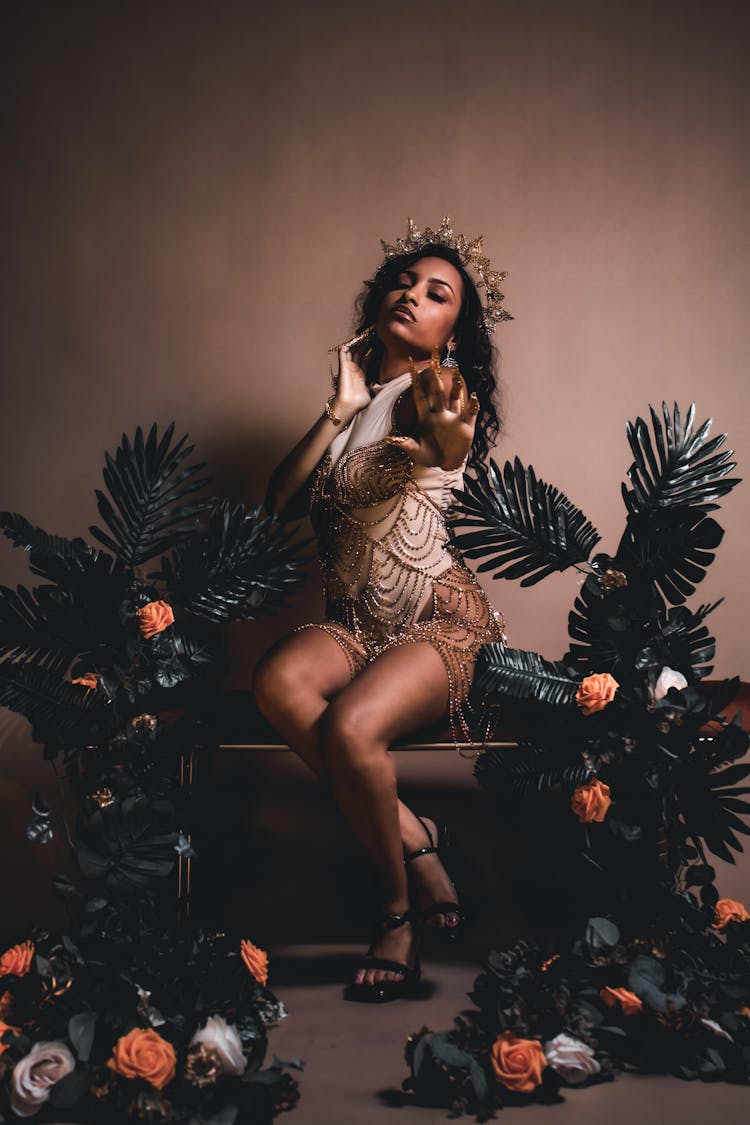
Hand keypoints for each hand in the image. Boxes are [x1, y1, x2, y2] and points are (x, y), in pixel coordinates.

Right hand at [330, 344, 370, 423]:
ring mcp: (349, 368)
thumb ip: (377, 389)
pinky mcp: (343, 368)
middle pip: (359, 354)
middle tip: (370, 336)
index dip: (370, 352)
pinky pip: (342, 356)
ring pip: (351, 353)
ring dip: (355, 345)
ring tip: (361, 336)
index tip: (376, 344)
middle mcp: (355, 370)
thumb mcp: (371, 393)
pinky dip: (344, 349)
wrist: (350, 405)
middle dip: (364, 346)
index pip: (366, 360)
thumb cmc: (359, 402)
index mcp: (362, 375)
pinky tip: (348, 343)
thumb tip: (387, 390)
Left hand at [387, 352, 478, 470]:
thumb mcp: (417, 452)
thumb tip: (390, 439)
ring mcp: (454, 419)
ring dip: (456, 385)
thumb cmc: (430, 457)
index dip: (416, 382)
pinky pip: (471, 412)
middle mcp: (440, 414)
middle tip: (434, 357)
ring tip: (456, 370)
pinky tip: (473, 396)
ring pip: (455, 397)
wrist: (446, 465)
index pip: (420, 396)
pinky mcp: (467, 426)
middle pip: (437, 391)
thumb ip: (406, 445)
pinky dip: (473, 404)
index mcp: (426, 417)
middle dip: (435, 375)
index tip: (411, 366)